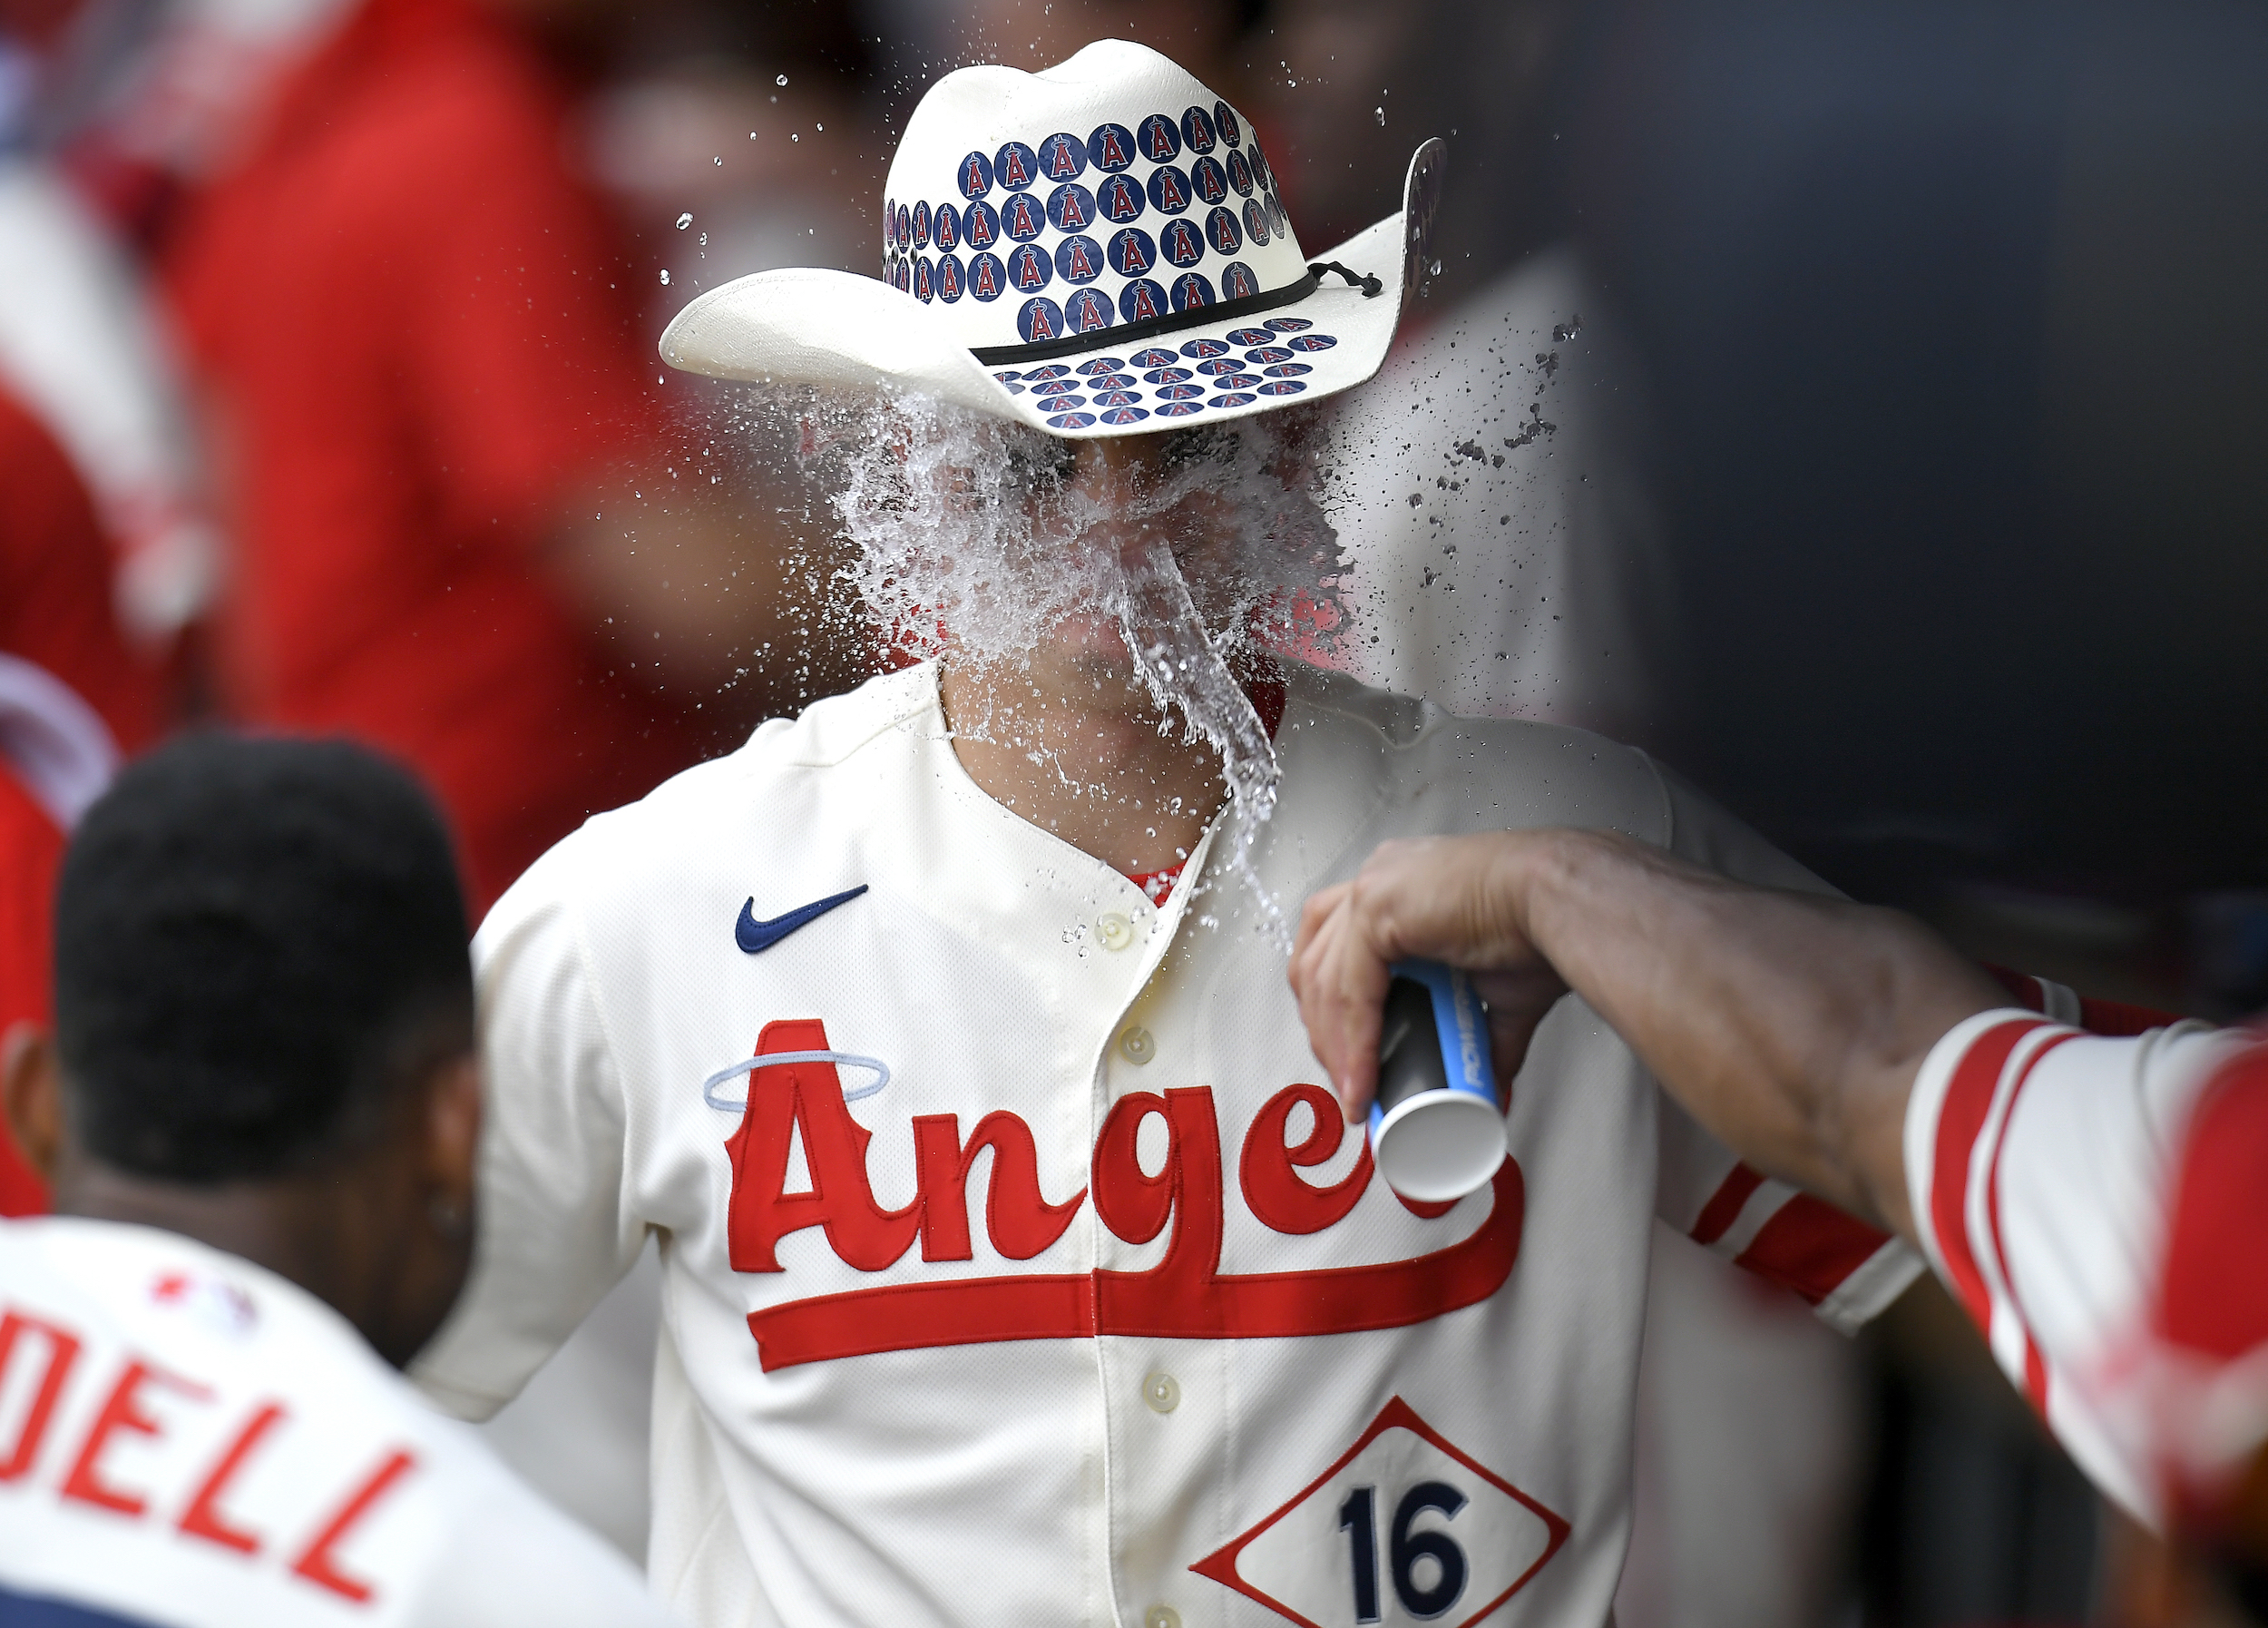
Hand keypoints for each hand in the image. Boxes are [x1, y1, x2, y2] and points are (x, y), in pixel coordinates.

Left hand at [1289, 833, 1572, 1122]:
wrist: (1565, 904)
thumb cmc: (1543, 927)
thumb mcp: (1499, 994)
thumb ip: (1485, 1034)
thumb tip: (1489, 1083)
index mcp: (1397, 889)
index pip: (1334, 949)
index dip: (1331, 1009)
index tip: (1346, 1059)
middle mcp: (1377, 880)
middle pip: (1315, 963)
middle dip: (1322, 1032)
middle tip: (1348, 1083)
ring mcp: (1372, 889)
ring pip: (1323, 980)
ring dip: (1333, 1047)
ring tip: (1357, 1094)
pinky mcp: (1376, 908)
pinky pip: (1349, 989)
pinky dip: (1353, 1042)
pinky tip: (1363, 1079)